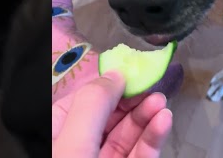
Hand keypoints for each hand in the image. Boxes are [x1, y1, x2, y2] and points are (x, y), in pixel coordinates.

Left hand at [52, 71, 172, 157]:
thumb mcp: (72, 144)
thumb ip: (93, 106)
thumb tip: (116, 73)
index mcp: (58, 133)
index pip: (88, 100)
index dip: (113, 85)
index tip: (136, 73)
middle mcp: (80, 146)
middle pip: (112, 116)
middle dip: (135, 99)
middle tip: (154, 87)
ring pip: (129, 134)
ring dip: (147, 116)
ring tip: (162, 102)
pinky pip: (141, 154)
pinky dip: (154, 138)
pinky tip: (164, 121)